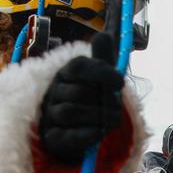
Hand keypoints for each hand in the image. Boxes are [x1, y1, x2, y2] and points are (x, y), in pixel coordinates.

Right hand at [39, 32, 123, 165]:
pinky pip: (65, 136)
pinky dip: (85, 134)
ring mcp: (51, 116)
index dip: (101, 72)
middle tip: (118, 108)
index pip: (80, 66)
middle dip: (104, 100)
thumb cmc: (90, 101)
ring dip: (97, 117)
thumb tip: (104, 35)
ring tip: (113, 120)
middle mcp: (54, 93)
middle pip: (78, 92)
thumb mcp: (98, 79)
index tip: (121, 83)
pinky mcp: (53, 138)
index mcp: (66, 74)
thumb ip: (102, 58)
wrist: (78, 132)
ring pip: (70, 112)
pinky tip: (99, 133)